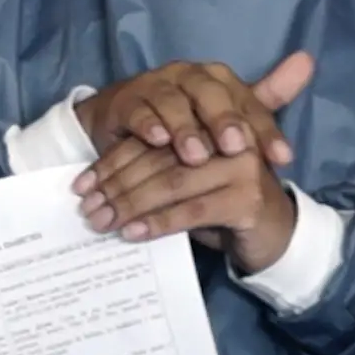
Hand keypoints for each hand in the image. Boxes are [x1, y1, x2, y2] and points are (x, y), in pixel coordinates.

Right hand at [75, 53, 315, 168]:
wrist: (123, 118)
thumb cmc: (183, 119)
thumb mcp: (226, 114)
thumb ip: (268, 96)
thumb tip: (309, 59)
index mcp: (218, 78)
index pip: (248, 101)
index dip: (266, 129)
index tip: (282, 158)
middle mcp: (188, 75)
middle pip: (210, 93)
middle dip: (225, 121)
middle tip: (235, 148)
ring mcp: (154, 85)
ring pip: (172, 102)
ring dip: (184, 128)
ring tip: (196, 156)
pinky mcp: (125, 100)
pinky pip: (137, 110)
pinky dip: (147, 124)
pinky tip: (157, 141)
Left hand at [75, 143, 297, 271]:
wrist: (274, 233)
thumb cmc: (219, 202)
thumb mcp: (185, 180)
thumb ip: (149, 170)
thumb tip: (91, 186)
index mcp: (208, 121)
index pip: (151, 139)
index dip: (112, 161)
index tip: (80, 184)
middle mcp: (228, 136)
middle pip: (158, 158)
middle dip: (115, 185)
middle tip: (86, 207)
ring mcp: (241, 167)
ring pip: (172, 183)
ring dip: (130, 204)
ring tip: (101, 221)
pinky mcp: (247, 199)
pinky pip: (191, 210)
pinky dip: (157, 222)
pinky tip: (131, 233)